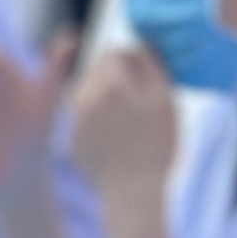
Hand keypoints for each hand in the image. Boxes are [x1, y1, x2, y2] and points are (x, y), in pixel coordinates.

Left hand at [67, 43, 181, 205]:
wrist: (132, 192)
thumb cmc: (155, 146)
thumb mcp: (164, 100)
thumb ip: (150, 65)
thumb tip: (139, 45)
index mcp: (111, 82)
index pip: (116, 53)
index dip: (132, 63)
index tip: (144, 80)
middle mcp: (86, 95)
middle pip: (98, 70)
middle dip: (116, 78)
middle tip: (136, 100)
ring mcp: (75, 118)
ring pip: (90, 92)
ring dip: (105, 97)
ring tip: (126, 120)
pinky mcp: (72, 137)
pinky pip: (85, 117)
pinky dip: (98, 121)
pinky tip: (115, 139)